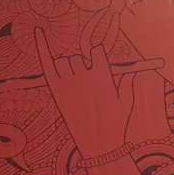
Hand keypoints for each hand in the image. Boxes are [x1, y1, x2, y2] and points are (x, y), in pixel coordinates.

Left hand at [35, 28, 134, 157]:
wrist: (98, 143)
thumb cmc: (115, 122)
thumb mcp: (127, 101)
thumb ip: (128, 82)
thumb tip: (136, 69)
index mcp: (103, 76)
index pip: (96, 51)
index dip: (97, 54)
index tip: (98, 62)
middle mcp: (84, 76)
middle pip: (78, 57)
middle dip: (82, 64)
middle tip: (85, 80)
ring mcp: (68, 82)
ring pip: (64, 61)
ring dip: (68, 67)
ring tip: (73, 82)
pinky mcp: (55, 89)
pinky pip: (46, 63)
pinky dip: (41, 46)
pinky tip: (37, 31)